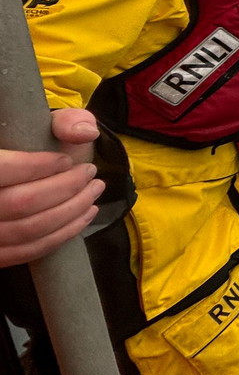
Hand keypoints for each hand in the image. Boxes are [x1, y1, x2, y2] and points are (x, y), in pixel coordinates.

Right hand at [0, 109, 104, 266]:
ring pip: (28, 230)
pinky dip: (61, 235)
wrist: (12, 175)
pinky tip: (83, 216)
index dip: (39, 166)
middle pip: (22, 202)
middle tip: (91, 174)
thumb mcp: (36, 125)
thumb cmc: (24, 146)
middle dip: (66, 189)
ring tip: (94, 192)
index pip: (2, 170)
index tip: (66, 160)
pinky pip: (26, 252)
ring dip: (71, 212)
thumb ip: (62, 122)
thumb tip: (86, 133)